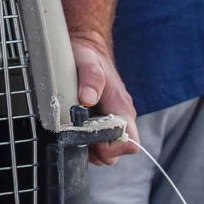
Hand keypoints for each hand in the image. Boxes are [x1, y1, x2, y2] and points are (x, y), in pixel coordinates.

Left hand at [72, 32, 139, 164]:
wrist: (86, 50)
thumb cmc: (88, 57)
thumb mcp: (87, 63)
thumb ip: (91, 80)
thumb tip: (88, 99)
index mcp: (122, 109)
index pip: (129, 143)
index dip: (110, 147)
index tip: (90, 136)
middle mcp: (121, 118)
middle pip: (115, 153)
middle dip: (97, 151)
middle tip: (77, 135)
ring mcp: (111, 122)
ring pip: (105, 152)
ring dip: (89, 147)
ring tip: (74, 131)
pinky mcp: (101, 124)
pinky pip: (96, 144)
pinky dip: (85, 142)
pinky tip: (74, 130)